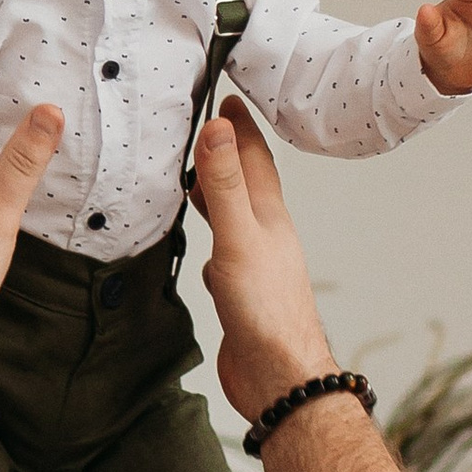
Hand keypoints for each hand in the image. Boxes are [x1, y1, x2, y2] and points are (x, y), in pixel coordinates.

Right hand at [190, 101, 337, 423]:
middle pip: (245, 181)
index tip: (226, 95)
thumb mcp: (239, 237)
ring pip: (233, 216)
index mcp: (268, 215)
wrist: (277, 376)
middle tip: (207, 123)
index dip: (239, 125)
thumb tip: (217, 128)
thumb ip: (225, 185)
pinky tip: (199, 240)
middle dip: (227, 151)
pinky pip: (222, 251)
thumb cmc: (266, 311)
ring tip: (194, 173)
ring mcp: (253, 263)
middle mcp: (263, 235)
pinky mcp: (239, 291)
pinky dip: (209, 235)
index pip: (254, 157)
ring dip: (216, 191)